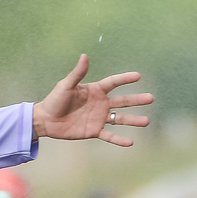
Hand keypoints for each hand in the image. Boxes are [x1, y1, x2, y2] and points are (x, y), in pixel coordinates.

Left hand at [32, 56, 152, 146]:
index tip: (138, 76)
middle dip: (136, 100)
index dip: (125, 79)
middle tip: (151, 98)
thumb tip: (84, 56)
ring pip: (120, 118)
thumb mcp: (65, 86)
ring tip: (146, 121)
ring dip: (133, 120)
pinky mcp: (93, 131)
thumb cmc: (54, 100)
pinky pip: (109, 135)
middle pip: (122, 101)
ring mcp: (98, 118)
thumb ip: (77, 73)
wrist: (45, 120)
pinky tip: (130, 141)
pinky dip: (119, 139)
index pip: (113, 82)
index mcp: (95, 90)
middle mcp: (100, 103)